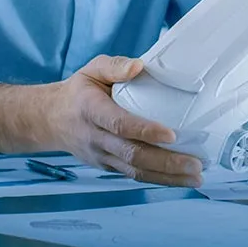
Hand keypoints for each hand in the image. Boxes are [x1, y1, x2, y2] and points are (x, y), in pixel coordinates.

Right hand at [0, 55, 204, 187]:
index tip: (171, 135)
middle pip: (132, 154)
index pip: (120, 124)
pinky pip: (134, 175)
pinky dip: (158, 180)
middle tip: (195, 165)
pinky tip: (181, 180)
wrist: (51, 119)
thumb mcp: (92, 69)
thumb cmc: (80, 91)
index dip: (145, 131)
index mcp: (92, 110)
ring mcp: (102, 156)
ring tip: (195, 177)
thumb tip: (139, 66)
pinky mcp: (108, 166)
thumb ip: (114, 66)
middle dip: (166, 162)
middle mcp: (96, 137)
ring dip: (167, 177)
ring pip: (135, 171)